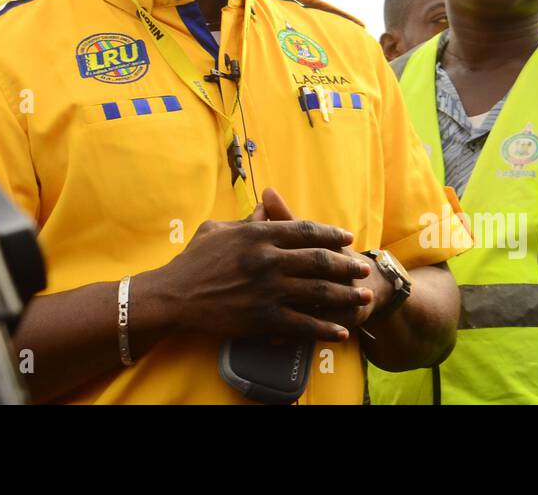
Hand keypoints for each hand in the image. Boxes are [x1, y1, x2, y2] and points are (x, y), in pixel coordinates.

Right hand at [150, 187, 369, 342]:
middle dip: (346, 265)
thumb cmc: (193, 260)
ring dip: (345, 295)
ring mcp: (267, 290)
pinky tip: (341, 331)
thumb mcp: (218, 229)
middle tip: (363, 268)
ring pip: (318, 291)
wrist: (174, 295)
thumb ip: (248, 219)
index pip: (305, 230)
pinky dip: (325, 328)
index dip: (331, 234)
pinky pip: (303, 324)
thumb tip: (267, 205)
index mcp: (258, 235)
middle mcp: (268, 259)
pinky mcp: (263, 318)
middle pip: (319, 260)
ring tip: (363, 298)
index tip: (347, 238)